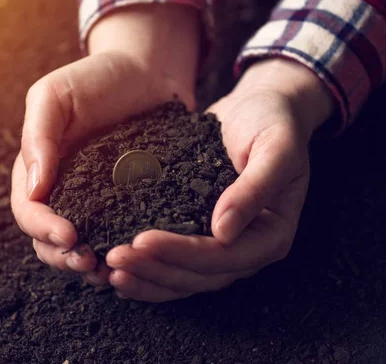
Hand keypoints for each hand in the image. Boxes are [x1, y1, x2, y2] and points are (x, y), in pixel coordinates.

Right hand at [11, 4, 199, 282]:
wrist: (149, 72)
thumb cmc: (98, 78)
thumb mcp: (56, 95)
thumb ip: (38, 136)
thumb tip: (34, 188)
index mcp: (40, 170)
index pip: (29, 210)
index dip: (43, 228)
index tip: (69, 235)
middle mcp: (65, 192)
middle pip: (50, 240)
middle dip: (64, 256)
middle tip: (89, 262)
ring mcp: (98, 202)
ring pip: (83, 246)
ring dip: (90, 265)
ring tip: (110, 271)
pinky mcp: (129, 204)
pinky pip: (119, 236)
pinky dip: (121, 252)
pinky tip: (135, 259)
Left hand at [105, 59, 335, 301]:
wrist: (259, 108)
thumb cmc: (274, 123)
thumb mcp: (276, 148)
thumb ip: (256, 187)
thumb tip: (223, 231)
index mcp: (272, 234)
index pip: (223, 256)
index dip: (181, 253)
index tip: (142, 240)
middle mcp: (247, 247)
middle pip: (198, 275)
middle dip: (155, 269)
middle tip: (115, 257)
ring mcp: (222, 245)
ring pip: (182, 277)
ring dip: (146, 277)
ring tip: (109, 271)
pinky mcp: (200, 234)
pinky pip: (173, 261)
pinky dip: (147, 268)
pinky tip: (117, 271)